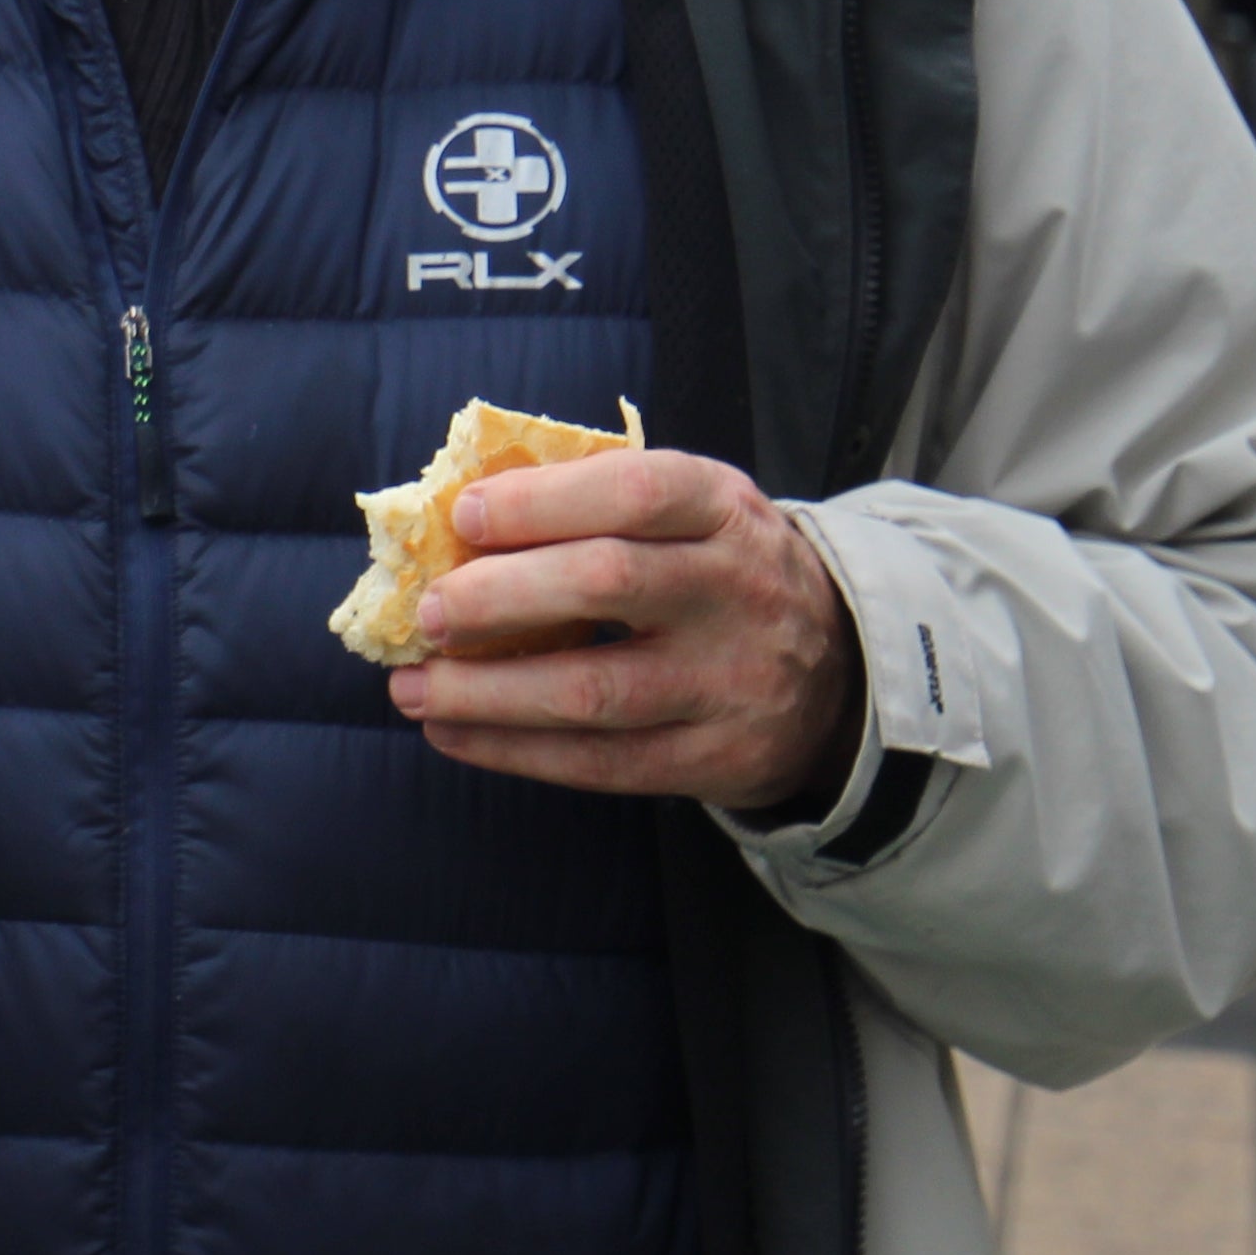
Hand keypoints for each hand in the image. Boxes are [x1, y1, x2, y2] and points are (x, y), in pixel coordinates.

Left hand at [388, 449, 865, 812]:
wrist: (841, 675)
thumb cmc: (719, 573)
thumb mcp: (693, 513)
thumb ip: (596, 505)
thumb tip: (453, 521)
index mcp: (722, 509)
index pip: (635, 491)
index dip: (541, 502)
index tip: (464, 517)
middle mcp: (736, 591)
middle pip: (608, 583)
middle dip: (500, 597)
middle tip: (430, 612)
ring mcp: (731, 682)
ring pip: (596, 690)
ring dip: (487, 693)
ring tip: (414, 688)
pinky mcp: (717, 759)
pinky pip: (603, 763)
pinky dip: (515, 751)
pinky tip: (454, 735)